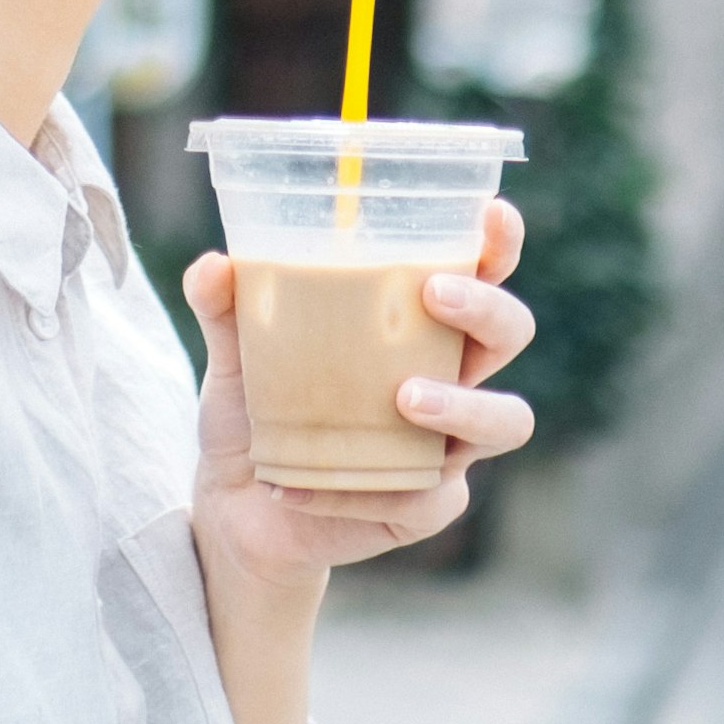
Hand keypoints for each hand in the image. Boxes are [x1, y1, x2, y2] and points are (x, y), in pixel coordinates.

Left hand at [181, 197, 537, 599]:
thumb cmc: (253, 411)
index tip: (491, 213)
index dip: (497, 243)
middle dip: (486, 309)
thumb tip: (214, 265)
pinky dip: (361, 490)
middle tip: (433, 295)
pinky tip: (302, 485)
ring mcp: (446, 444)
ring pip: (506, 421)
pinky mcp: (425, 505)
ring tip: (405, 398)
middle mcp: (448, 376)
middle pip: (510, 332)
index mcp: (418, 325)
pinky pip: (424, 497)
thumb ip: (225, 308)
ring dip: (464, 405)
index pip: (479, 271)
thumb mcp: (234, 357)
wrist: (235, 509)